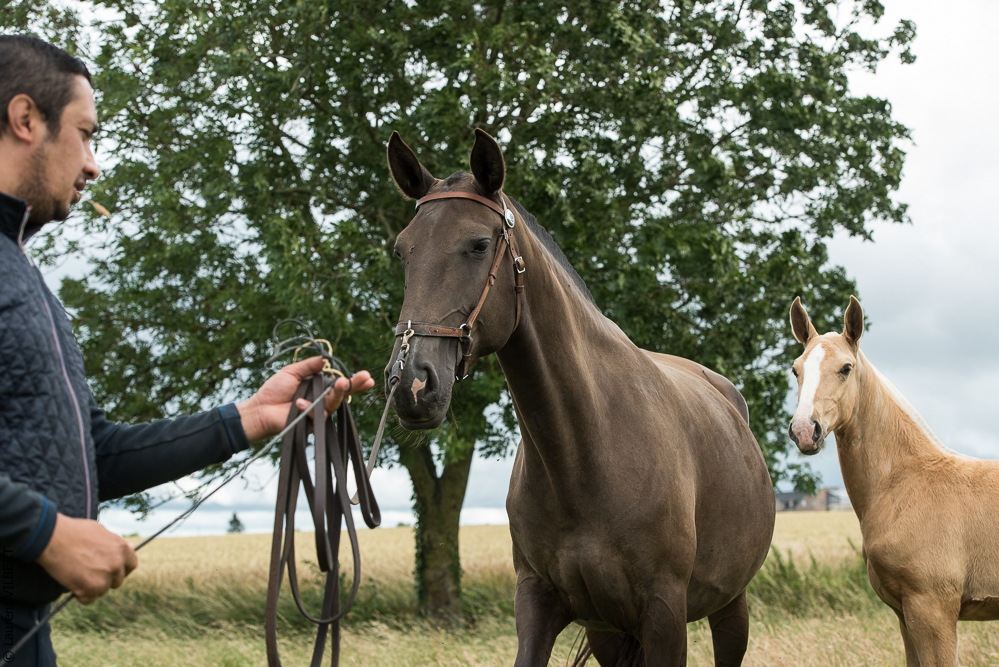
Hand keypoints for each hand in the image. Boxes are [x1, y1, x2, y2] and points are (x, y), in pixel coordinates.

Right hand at [36, 514, 137, 604]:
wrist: (53, 538)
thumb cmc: (75, 532)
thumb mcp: (101, 532)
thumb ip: (116, 543)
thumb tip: (132, 547)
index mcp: (122, 549)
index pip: (131, 565)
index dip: (121, 569)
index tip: (111, 569)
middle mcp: (117, 564)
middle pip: (117, 581)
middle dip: (105, 579)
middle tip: (89, 571)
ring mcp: (104, 578)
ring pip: (102, 591)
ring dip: (91, 587)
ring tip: (77, 573)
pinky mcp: (89, 589)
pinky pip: (88, 599)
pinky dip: (80, 595)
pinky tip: (72, 583)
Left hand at [237, 357, 374, 441]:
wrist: (260, 408)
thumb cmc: (274, 390)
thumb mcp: (292, 372)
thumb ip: (309, 366)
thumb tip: (325, 358)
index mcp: (319, 387)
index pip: (340, 384)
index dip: (354, 382)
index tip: (368, 376)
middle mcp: (321, 400)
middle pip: (342, 394)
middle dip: (354, 386)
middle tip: (365, 378)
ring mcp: (317, 412)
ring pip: (334, 404)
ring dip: (338, 394)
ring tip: (342, 383)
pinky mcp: (310, 423)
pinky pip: (316, 415)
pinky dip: (308, 407)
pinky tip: (299, 403)